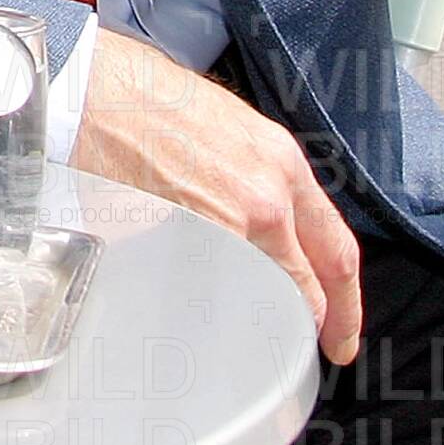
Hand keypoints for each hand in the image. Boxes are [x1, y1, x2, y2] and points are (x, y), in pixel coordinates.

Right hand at [73, 29, 362, 363]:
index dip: (345, 303)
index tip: (340, 330)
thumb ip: (259, 178)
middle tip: (307, 349)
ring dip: (257, 318)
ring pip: (261, 297)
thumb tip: (268, 224)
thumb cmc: (152, 100)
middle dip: (310, 325)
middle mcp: (267, 199)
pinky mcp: (184, 248)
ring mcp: (228, 228)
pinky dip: (211, 312)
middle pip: (308, 288)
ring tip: (241, 325)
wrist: (97, 95)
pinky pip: (212, 298)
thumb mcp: (232, 128)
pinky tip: (195, 308)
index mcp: (282, 163)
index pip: (336, 248)